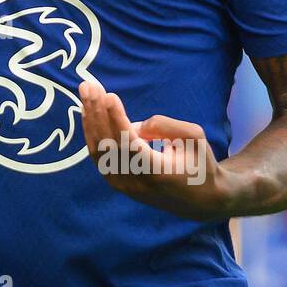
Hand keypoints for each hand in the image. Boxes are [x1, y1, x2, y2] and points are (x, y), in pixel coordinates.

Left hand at [78, 80, 229, 219]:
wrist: (199, 201)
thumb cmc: (200, 164)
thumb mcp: (193, 137)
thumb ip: (164, 125)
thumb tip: (132, 125)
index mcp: (158, 173)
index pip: (129, 144)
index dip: (117, 119)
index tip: (109, 95)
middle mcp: (136, 182)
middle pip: (108, 144)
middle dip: (97, 112)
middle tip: (89, 85)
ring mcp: (124, 186)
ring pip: (98, 150)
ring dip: (90, 119)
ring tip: (86, 93)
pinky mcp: (117, 184)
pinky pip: (99, 156)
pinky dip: (92, 132)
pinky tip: (89, 112)